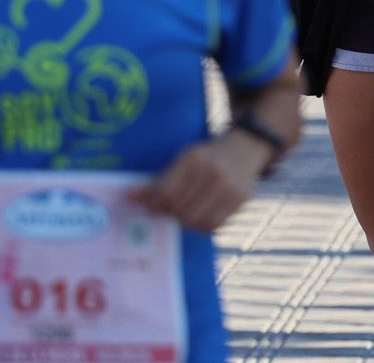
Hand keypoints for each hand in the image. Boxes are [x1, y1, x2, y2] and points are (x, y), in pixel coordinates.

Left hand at [131, 130, 264, 232]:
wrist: (245, 148)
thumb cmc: (206, 155)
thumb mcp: (183, 159)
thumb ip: (158, 180)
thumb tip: (128, 198)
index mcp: (194, 158)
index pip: (165, 193)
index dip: (153, 204)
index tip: (150, 206)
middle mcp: (213, 172)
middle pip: (180, 210)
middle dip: (169, 213)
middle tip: (166, 209)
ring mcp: (230, 187)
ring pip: (196, 221)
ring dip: (185, 221)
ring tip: (184, 211)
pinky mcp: (241, 200)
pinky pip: (214, 226)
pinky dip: (202, 226)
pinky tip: (200, 215)